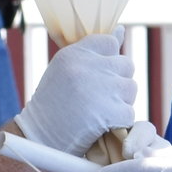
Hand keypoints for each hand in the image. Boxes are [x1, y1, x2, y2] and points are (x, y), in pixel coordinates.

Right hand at [12, 34, 135, 157]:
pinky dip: (119, 123)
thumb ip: (92, 52)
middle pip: (126, 65)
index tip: (98, 75)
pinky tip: (101, 126)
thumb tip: (120, 30)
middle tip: (98, 98)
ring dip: (120, 101)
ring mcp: (101, 89)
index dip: (108, 60)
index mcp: (74, 54)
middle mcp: (88, 67)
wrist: (40, 140)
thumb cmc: (53, 104)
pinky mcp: (110, 113)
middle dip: (117, 82)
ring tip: (98, 112)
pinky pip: (129, 113)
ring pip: (131, 88)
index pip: (110, 42)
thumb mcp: (65, 70)